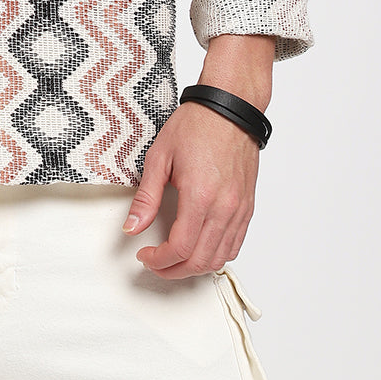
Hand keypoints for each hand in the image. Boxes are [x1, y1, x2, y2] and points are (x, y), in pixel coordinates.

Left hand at [121, 102, 259, 279]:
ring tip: (174, 258)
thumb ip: (146, 197)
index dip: (159, 260)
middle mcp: (224, 207)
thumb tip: (132, 227)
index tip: (145, 255)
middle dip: (173, 270)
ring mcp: (239, 209)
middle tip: (155, 263)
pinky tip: (200, 248)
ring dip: (195, 267)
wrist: (230, 109)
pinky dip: (216, 256)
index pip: (180, 248)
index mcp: (200, 195)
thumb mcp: (160, 156)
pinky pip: (235, 245)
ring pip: (219, 258)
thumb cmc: (197, 125)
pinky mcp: (247, 207)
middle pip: (200, 261)